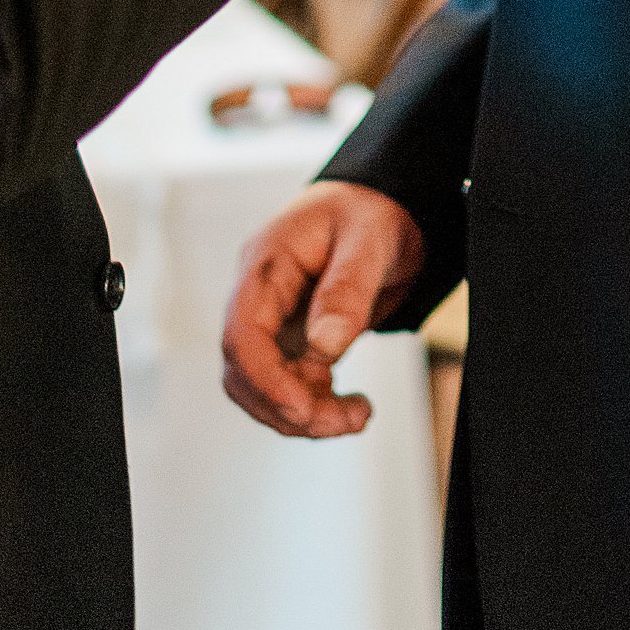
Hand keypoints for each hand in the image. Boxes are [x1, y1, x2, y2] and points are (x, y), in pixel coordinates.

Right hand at [222, 181, 425, 436]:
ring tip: (358, 416)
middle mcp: (260, 298)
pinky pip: (292, 387)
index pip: (242, 334)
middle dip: (288, 407)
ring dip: (305, 416)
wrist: (387, 208)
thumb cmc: (370, 212)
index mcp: (265, 266)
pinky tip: (354, 408)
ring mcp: (275, 322)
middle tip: (345, 421)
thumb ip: (346, 291)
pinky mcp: (295, 341)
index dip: (265, 379)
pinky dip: (318, 408)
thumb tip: (324, 348)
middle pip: (245, 372)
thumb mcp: (368, 240)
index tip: (304, 409)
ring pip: (264, 389)